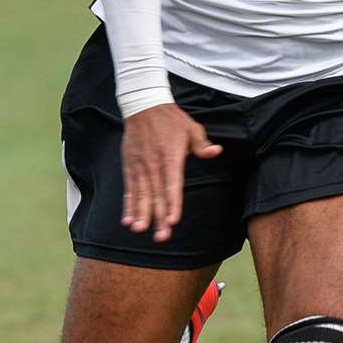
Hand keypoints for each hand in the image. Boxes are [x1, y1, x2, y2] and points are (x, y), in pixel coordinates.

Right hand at [120, 103, 222, 242]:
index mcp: (171, 157)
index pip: (172, 185)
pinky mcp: (129, 167)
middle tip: (161, 236)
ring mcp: (139, 166)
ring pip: (140, 195)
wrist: (144, 106)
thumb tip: (215, 152)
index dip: (172, 203)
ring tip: (140, 230)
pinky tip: (127, 220)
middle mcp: (154, 165)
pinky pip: (129, 189)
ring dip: (140, 214)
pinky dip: (128, 205)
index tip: (173, 220)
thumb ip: (202, 144)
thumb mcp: (191, 128)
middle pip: (156, 195)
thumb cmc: (172, 120)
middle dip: (158, 217)